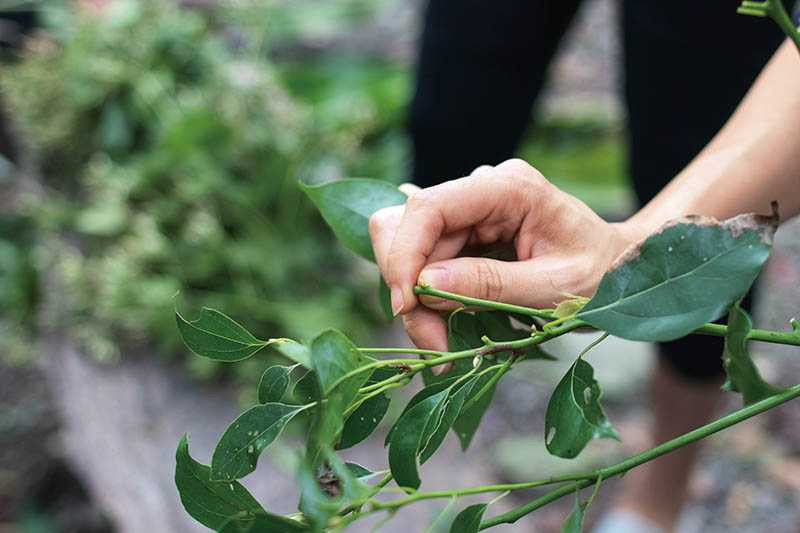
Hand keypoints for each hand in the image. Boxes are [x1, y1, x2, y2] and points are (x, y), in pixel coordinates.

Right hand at [369, 159, 641, 356]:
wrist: (622, 270)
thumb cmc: (603, 275)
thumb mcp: (554, 287)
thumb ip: (490, 284)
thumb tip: (424, 284)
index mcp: (509, 188)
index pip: (430, 206)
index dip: (405, 254)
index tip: (406, 306)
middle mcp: (482, 189)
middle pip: (409, 230)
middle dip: (409, 288)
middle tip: (432, 343)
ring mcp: (471, 210)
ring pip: (410, 252)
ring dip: (417, 302)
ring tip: (443, 344)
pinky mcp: (466, 233)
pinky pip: (425, 265)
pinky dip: (428, 301)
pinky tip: (447, 328)